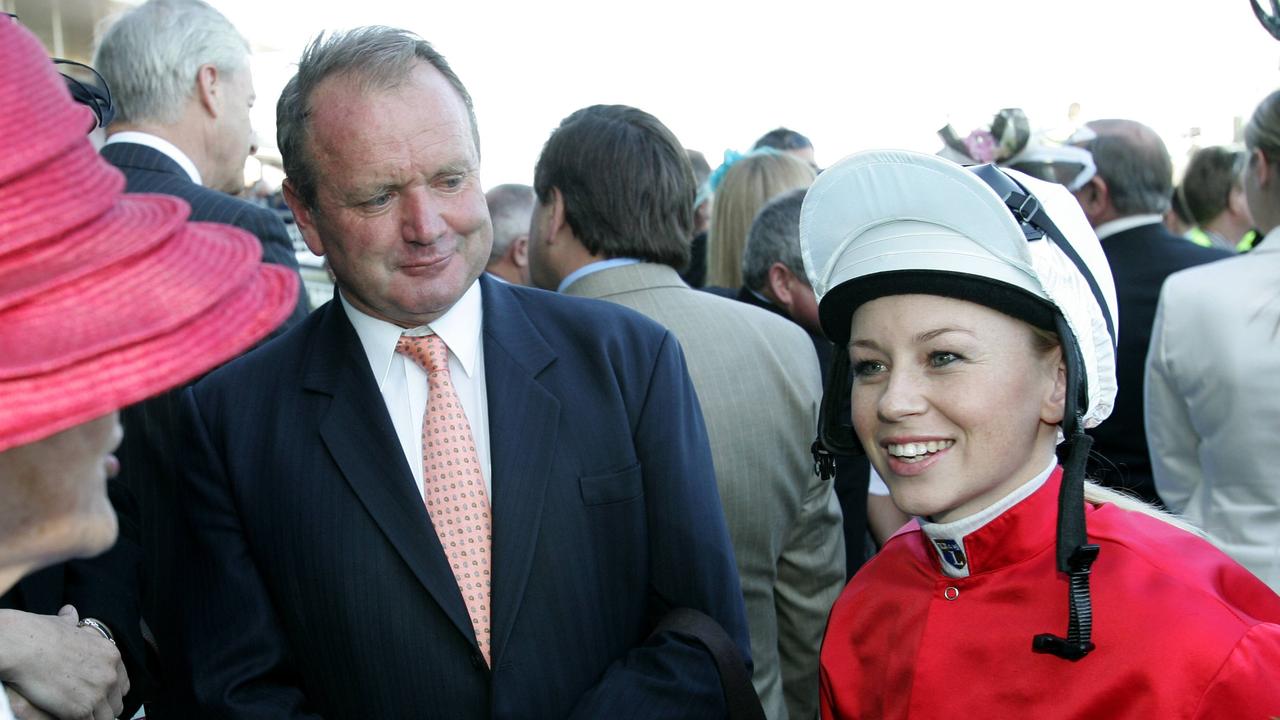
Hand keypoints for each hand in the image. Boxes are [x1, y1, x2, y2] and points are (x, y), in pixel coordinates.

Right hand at [0, 605, 127, 719]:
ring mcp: (97, 693)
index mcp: (111, 654)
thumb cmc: (40, 634)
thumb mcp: (65, 624)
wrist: (26, 647)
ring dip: (94, 717)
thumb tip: (69, 612)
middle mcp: (110, 674)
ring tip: (81, 716)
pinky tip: (70, 719)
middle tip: (89, 709)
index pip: (122, 684)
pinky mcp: (80, 710)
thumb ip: (72, 622)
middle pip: (116, 703)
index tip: (101, 697)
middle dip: (104, 708)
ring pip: (106, 717)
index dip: (111, 692)